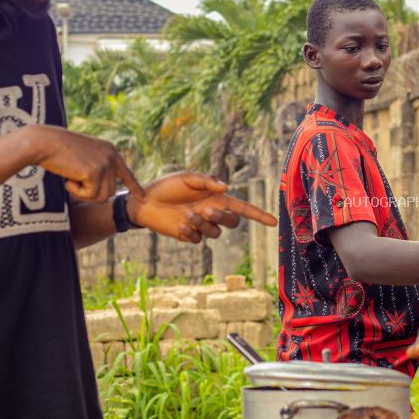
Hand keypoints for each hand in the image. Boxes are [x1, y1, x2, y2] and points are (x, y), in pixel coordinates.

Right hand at [27, 125, 143, 201]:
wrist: (42, 142)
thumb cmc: (55, 150)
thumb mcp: (82, 156)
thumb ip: (96, 167)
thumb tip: (105, 189)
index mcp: (110, 150)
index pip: (126, 173)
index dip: (134, 187)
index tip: (143, 199)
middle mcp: (112, 156)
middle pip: (110, 191)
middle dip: (91, 192)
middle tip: (74, 180)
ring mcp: (105, 164)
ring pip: (101, 196)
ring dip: (83, 193)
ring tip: (71, 177)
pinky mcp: (96, 172)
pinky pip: (90, 196)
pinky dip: (77, 192)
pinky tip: (68, 179)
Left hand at [128, 172, 276, 242]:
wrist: (144, 201)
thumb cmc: (166, 186)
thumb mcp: (187, 178)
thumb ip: (207, 181)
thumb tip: (227, 187)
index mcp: (216, 198)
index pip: (243, 208)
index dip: (258, 215)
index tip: (273, 222)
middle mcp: (212, 213)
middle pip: (233, 223)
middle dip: (223, 218)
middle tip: (207, 210)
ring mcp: (201, 226)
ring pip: (215, 233)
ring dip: (203, 225)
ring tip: (186, 215)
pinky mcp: (188, 235)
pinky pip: (198, 240)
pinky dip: (190, 232)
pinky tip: (179, 224)